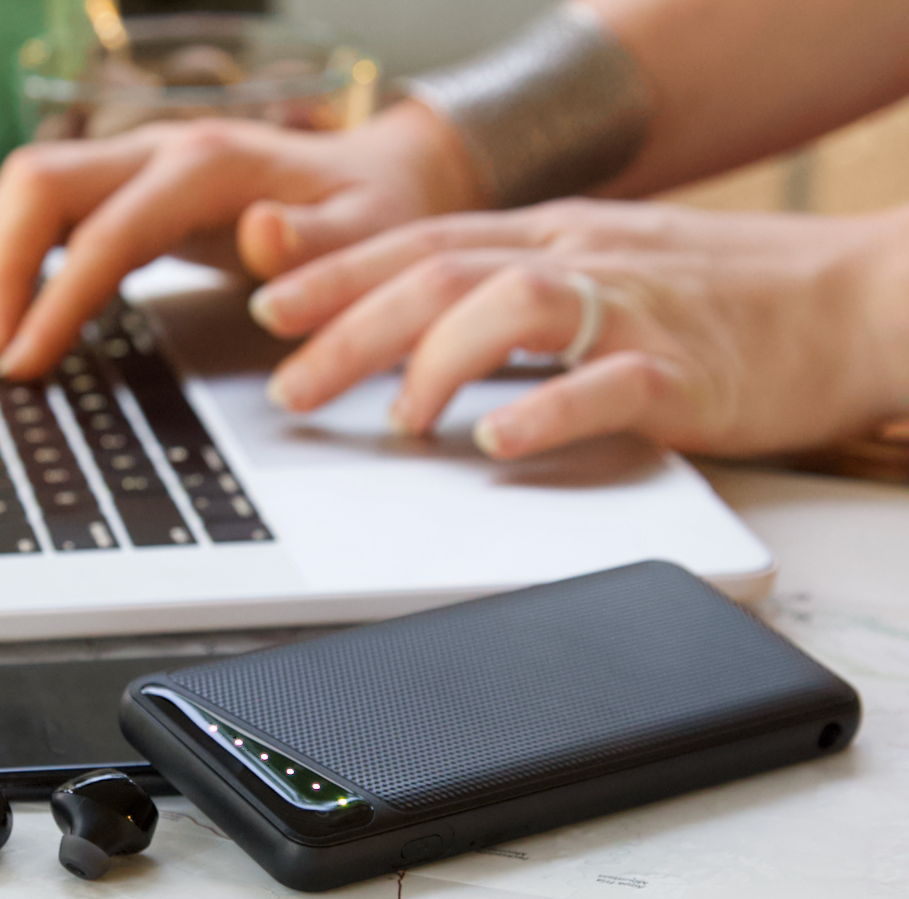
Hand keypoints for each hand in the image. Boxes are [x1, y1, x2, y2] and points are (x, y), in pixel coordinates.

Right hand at [0, 100, 481, 379]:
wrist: (382, 176)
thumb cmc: (372, 216)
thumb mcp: (369, 238)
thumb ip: (316, 247)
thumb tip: (260, 235)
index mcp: (208, 167)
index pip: (102, 233)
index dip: (52, 301)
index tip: (23, 363)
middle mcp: (159, 148)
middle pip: (36, 183)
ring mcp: (138, 158)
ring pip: (28, 187)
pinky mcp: (129, 180)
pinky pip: (47, 205)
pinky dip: (16, 254)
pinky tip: (13, 309)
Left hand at [250, 200, 908, 458]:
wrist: (859, 297)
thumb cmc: (724, 297)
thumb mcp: (599, 271)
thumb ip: (512, 293)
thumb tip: (417, 332)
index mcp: (551, 238)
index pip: (422, 240)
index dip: (337, 272)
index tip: (269, 307)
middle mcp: (579, 259)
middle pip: (440, 273)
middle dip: (350, 328)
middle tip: (291, 389)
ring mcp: (632, 310)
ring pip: (509, 306)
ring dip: (435, 361)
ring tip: (396, 420)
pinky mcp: (687, 370)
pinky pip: (609, 383)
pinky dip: (547, 408)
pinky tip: (501, 439)